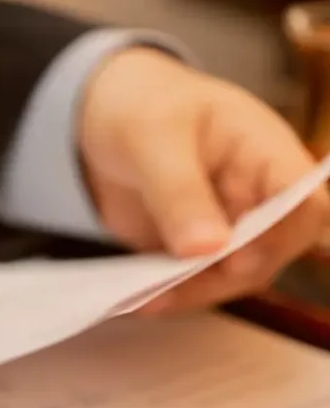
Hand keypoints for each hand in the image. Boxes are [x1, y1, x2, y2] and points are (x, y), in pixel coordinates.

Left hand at [79, 46, 329, 312]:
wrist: (105, 115)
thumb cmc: (143, 107)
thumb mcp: (153, 138)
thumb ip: (179, 190)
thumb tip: (205, 248)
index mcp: (265, 152)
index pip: (301, 200)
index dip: (280, 235)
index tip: (237, 260)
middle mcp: (258, 195)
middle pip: (272, 250)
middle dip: (229, 275)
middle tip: (174, 288)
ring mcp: (228, 226)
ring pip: (233, 275)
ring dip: (195, 292)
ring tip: (147, 301)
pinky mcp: (194, 249)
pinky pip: (193, 281)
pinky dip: (170, 293)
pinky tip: (138, 301)